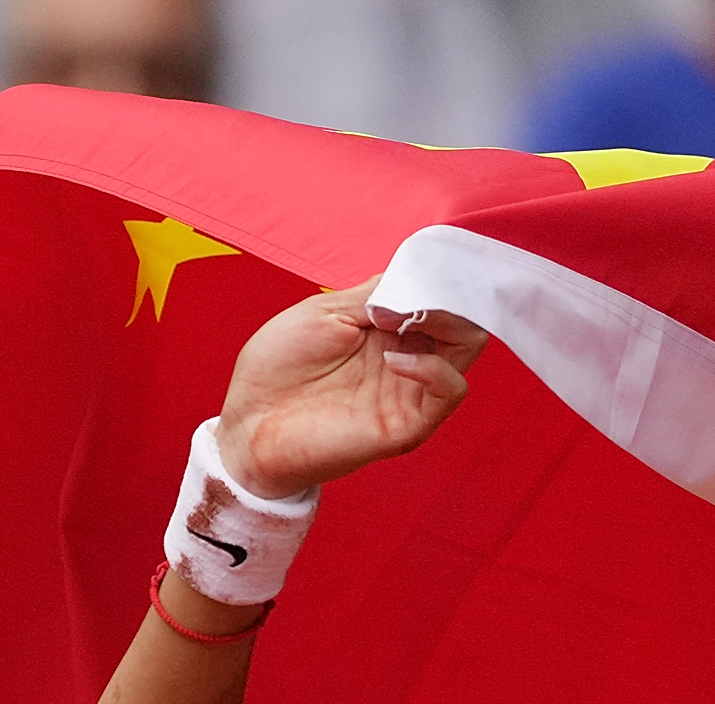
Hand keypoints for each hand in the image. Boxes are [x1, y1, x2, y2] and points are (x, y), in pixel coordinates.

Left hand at [215, 276, 486, 500]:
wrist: (249, 424)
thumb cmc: (276, 369)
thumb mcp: (325, 312)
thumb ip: (374, 294)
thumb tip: (416, 275)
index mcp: (388, 331)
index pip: (439, 297)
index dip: (436, 276)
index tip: (417, 266)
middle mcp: (407, 359)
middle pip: (462, 319)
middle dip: (445, 295)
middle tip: (408, 294)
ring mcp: (410, 393)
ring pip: (466, 350)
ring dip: (443, 322)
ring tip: (396, 321)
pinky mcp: (407, 426)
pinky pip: (451, 392)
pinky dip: (433, 367)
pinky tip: (393, 358)